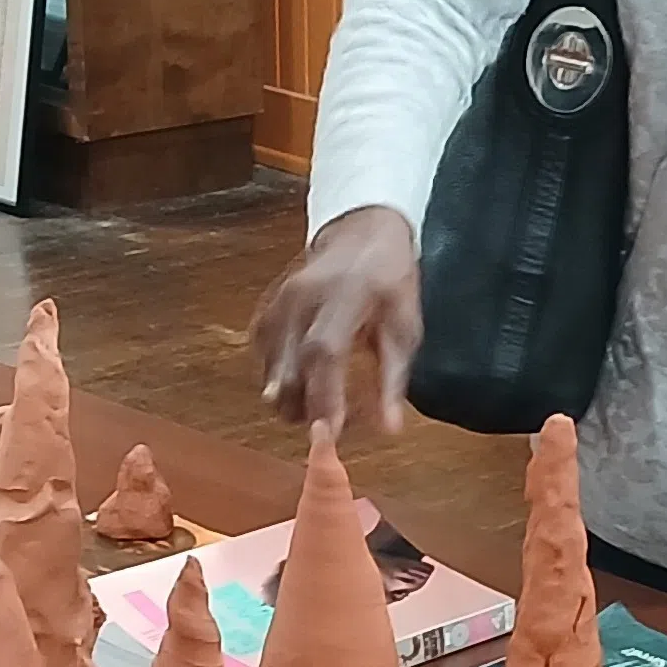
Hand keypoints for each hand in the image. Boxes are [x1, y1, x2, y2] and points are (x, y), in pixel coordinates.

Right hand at [252, 208, 422, 439]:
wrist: (360, 233)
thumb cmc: (390, 280)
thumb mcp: (404, 325)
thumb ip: (393, 378)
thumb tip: (389, 428)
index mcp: (343, 296)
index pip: (323, 352)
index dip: (323, 396)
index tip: (329, 433)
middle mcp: (301, 298)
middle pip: (287, 365)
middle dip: (302, 406)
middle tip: (326, 430)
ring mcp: (277, 302)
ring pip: (269, 365)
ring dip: (289, 398)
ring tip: (318, 409)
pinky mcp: (264, 309)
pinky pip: (262, 355)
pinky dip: (278, 378)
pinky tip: (301, 385)